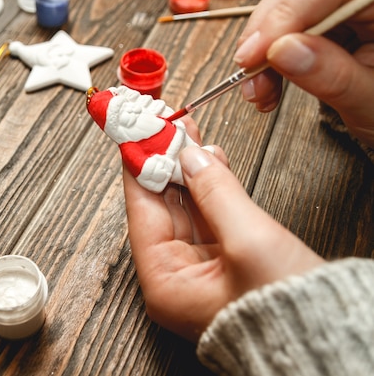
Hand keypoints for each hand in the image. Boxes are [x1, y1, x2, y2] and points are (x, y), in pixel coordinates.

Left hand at [123, 144, 323, 341]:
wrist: (328, 339)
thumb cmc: (286, 312)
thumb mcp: (248, 242)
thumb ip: (216, 193)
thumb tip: (191, 157)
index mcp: (165, 283)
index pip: (141, 212)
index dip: (140, 168)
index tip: (137, 134)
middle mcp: (175, 279)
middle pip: (162, 208)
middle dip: (165, 164)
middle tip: (164, 127)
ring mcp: (200, 272)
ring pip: (186, 209)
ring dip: (188, 171)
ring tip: (186, 135)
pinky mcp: (224, 265)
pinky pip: (208, 218)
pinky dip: (209, 189)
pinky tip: (209, 162)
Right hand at [233, 0, 373, 148]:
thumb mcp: (371, 100)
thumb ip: (332, 74)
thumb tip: (280, 51)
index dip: (287, 11)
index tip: (256, 52)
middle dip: (267, 33)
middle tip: (248, 73)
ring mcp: (344, 3)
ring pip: (284, 7)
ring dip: (261, 50)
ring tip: (258, 90)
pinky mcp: (326, 19)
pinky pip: (284, 27)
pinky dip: (267, 58)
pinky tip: (266, 84)